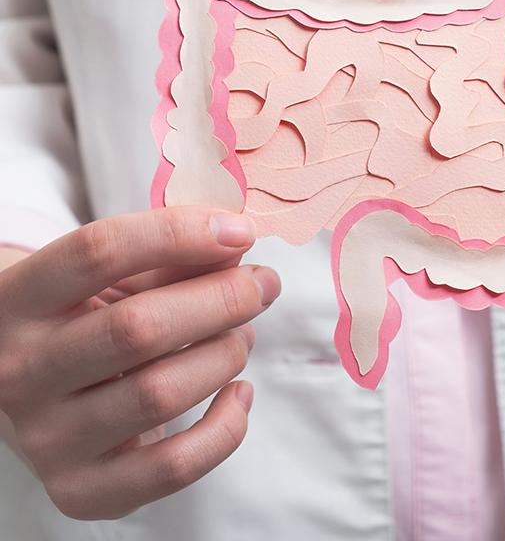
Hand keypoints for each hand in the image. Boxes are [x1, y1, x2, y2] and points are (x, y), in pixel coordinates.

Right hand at [0, 206, 279, 519]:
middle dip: (222, 299)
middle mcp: (21, 370)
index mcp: (19, 298)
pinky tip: (238, 391)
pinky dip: (226, 427)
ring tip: (243, 335)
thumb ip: (170, 256)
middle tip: (262, 284)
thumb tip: (238, 244)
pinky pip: (173, 468)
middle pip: (137, 328)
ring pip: (159, 394)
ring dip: (224, 355)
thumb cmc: (86, 318)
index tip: (240, 232)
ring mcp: (46, 438)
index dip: (179, 234)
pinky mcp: (80, 490)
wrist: (35, 391)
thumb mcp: (110, 277)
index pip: (98, 252)